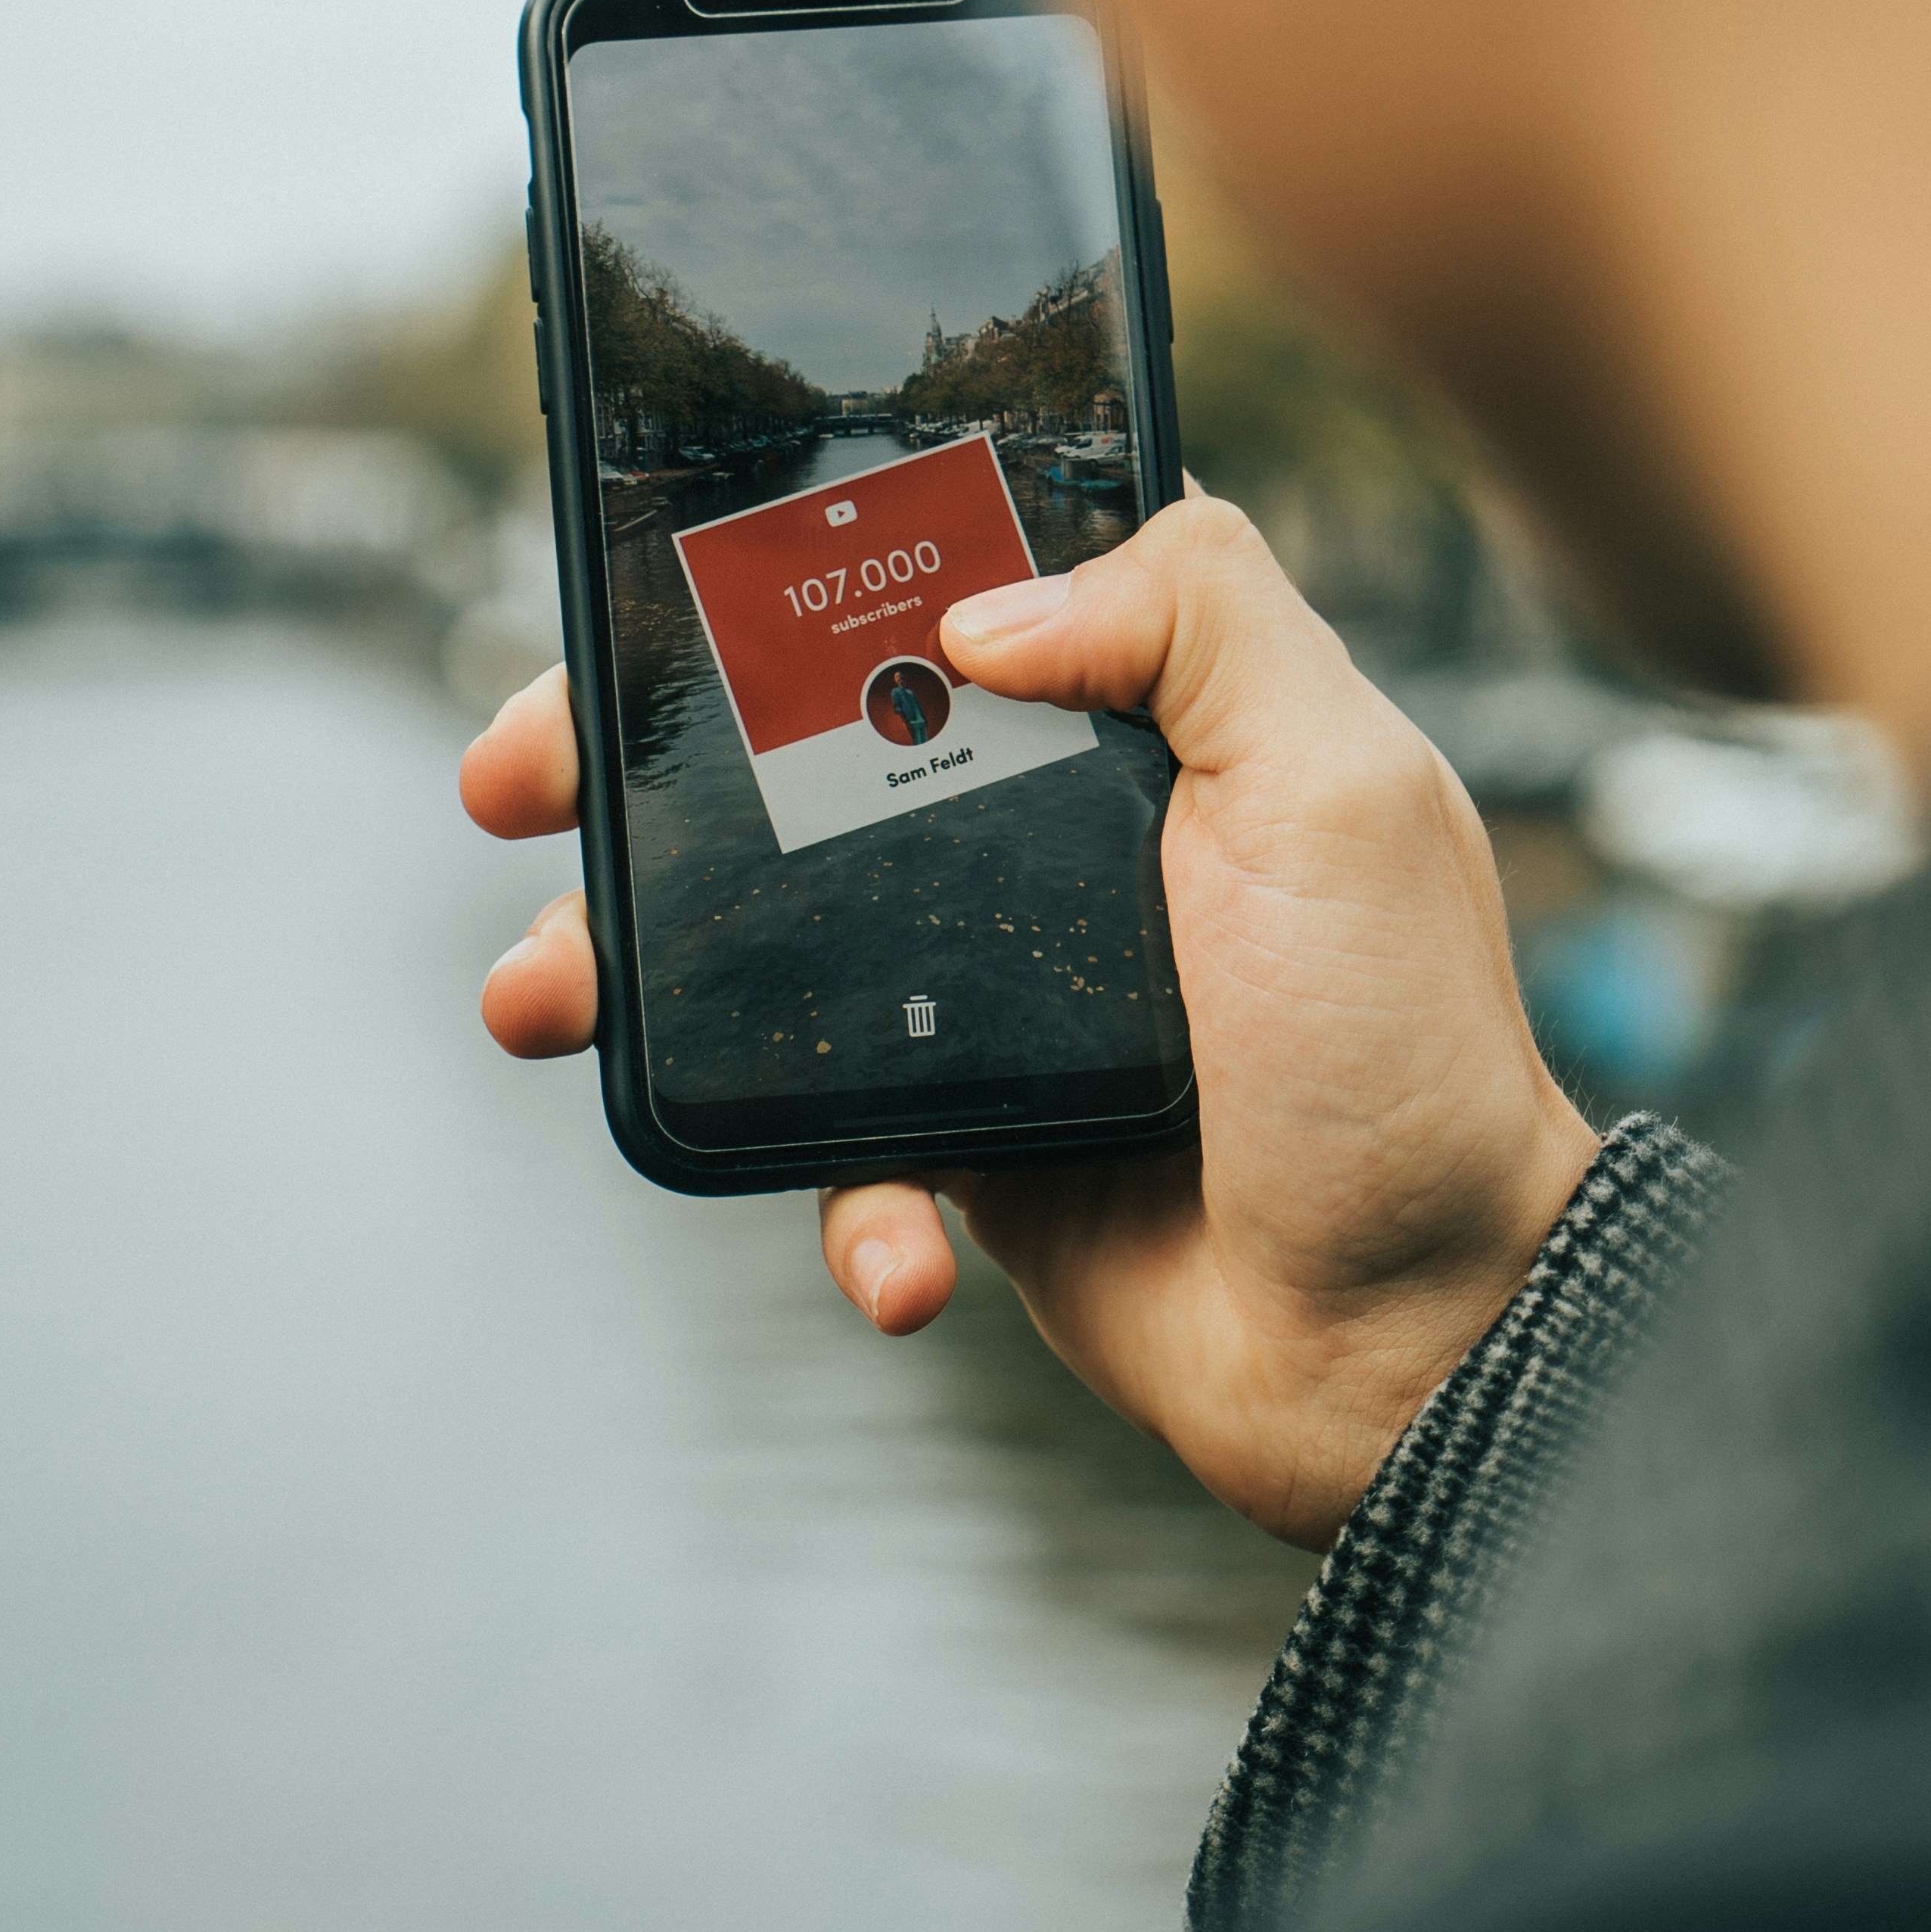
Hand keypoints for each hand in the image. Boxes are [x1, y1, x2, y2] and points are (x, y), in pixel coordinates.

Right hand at [459, 498, 1594, 1550]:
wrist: (1414, 1339)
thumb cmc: (1400, 1053)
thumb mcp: (1342, 787)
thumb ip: (1201, 620)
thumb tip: (983, 608)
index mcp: (1134, 726)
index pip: (923, 610)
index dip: (774, 592)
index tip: (639, 603)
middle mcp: (1048, 842)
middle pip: (792, 770)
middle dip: (630, 774)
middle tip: (515, 791)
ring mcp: (993, 996)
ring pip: (763, 957)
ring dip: (632, 979)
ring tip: (541, 1002)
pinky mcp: (968, 1141)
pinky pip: (838, 1154)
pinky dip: (842, 1207)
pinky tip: (900, 1251)